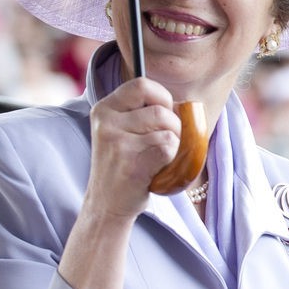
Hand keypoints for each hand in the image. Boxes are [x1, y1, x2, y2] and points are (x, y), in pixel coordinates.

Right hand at [85, 76, 181, 223]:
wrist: (106, 204)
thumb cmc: (123, 164)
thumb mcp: (119, 130)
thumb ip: (140, 112)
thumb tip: (185, 105)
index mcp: (104, 108)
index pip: (142, 84)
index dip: (162, 97)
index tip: (163, 113)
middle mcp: (107, 122)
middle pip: (161, 109)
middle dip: (174, 125)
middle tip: (165, 142)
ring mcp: (117, 142)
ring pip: (168, 129)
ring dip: (174, 144)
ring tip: (159, 158)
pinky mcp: (131, 163)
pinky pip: (169, 148)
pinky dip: (173, 159)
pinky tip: (158, 169)